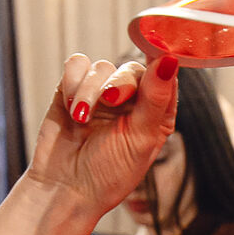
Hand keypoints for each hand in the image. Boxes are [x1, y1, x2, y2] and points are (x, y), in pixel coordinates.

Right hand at [25, 52, 178, 217]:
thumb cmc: (108, 174)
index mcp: (156, 115)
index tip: (157, 46)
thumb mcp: (140, 140)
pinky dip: (73, 82)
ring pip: (102, 67)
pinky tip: (71, 109)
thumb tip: (169, 60)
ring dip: (90, 90)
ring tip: (82, 119)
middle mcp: (132, 101)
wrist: (64, 188)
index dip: (162, 59)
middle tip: (111, 100)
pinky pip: (77, 65)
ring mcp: (101, 94)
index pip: (166, 76)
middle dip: (121, 82)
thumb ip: (155, 99)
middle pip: (133, 68)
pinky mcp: (73, 89)